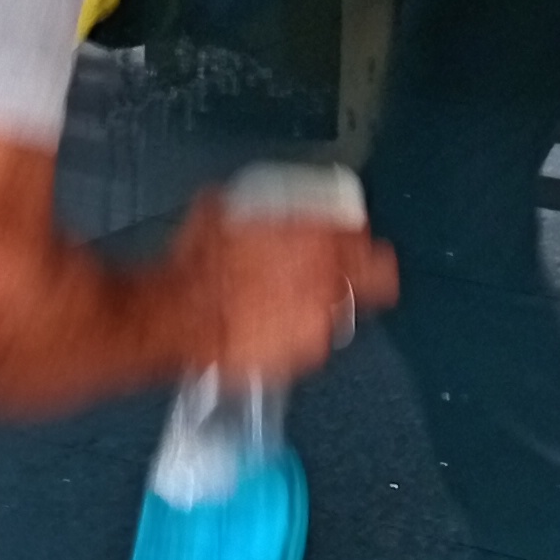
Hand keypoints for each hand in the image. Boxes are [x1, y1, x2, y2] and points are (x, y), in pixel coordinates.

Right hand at [170, 196, 398, 384]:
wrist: (182, 313)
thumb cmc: (200, 264)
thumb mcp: (223, 209)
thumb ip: (256, 211)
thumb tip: (251, 206)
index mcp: (316, 236)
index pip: (361, 234)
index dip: (356, 235)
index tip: (348, 236)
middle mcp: (326, 279)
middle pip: (378, 276)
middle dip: (370, 272)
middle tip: (357, 270)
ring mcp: (316, 319)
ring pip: (340, 310)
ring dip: (323, 303)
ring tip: (295, 299)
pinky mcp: (299, 353)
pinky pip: (309, 339)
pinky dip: (296, 330)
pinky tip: (273, 323)